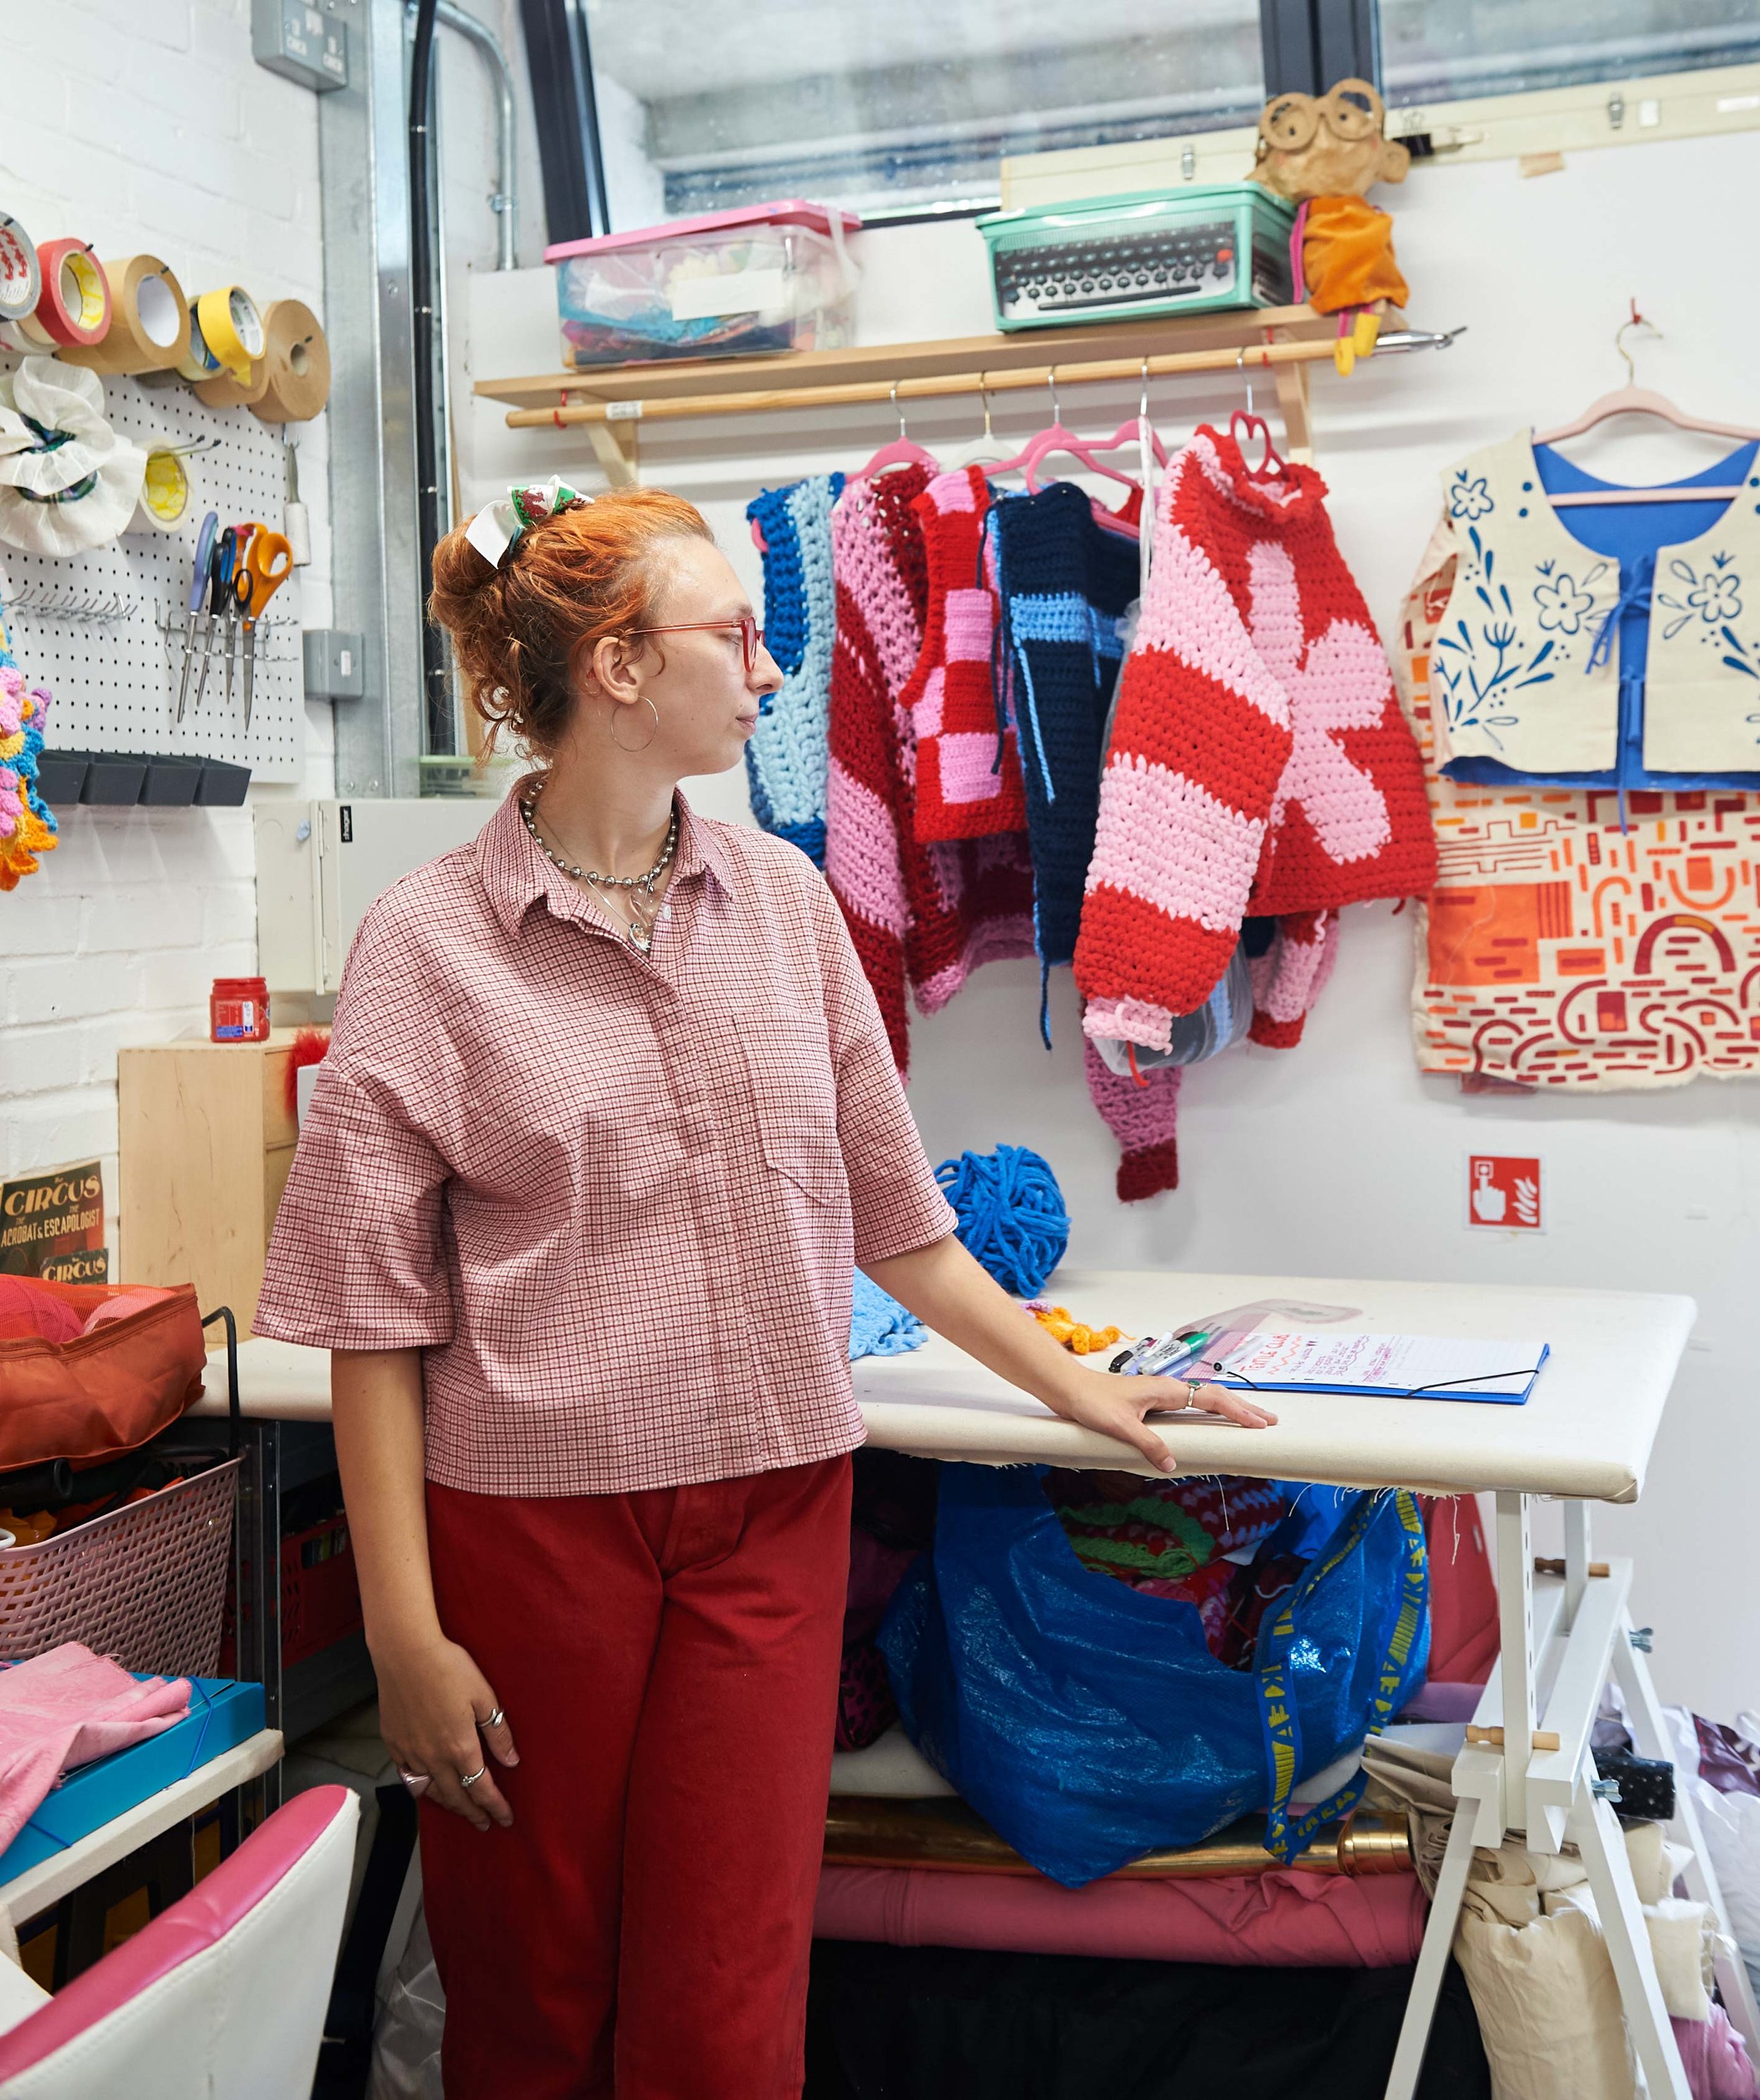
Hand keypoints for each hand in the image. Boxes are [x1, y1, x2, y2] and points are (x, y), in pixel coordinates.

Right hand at [374, 1628, 518, 1830]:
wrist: (404, 1652)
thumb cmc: (447, 1667)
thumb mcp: (484, 1696)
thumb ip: (498, 1733)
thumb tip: (511, 1761)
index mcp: (460, 1747)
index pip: (481, 1789)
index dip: (495, 1807)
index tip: (505, 1819)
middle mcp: (433, 1757)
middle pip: (456, 1797)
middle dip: (473, 1814)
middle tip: (485, 1824)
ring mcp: (410, 1752)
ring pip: (431, 1792)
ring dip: (449, 1805)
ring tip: (461, 1810)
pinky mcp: (393, 1743)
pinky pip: (409, 1777)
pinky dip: (422, 1789)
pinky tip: (429, 1788)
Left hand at [1055, 1370, 1277, 1474]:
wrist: (1069, 1388)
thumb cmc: (1092, 1402)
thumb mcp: (1121, 1426)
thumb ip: (1148, 1443)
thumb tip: (1171, 1464)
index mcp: (1166, 1390)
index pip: (1212, 1398)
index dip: (1237, 1411)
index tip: (1260, 1423)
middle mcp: (1167, 1389)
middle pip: (1215, 1396)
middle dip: (1243, 1408)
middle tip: (1270, 1420)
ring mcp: (1160, 1394)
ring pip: (1203, 1398)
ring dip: (1228, 1408)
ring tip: (1249, 1419)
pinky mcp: (1151, 1401)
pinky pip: (1189, 1404)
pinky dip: (1209, 1410)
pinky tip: (1211, 1419)